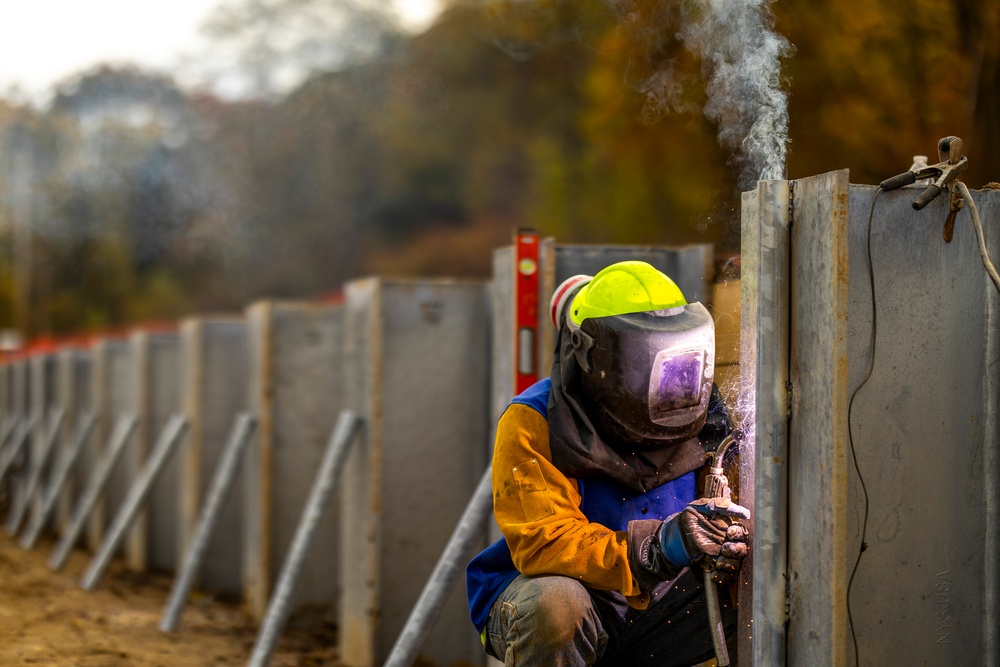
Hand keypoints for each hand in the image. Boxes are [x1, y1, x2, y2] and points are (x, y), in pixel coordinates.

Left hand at [627, 500, 749, 590]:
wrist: (671, 541)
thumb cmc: (687, 522)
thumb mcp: (699, 509)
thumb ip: (717, 506)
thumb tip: (739, 510)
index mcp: (728, 528)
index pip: (741, 532)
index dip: (738, 533)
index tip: (729, 533)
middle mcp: (729, 543)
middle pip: (742, 550)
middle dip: (735, 551)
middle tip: (724, 549)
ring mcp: (724, 558)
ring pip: (736, 565)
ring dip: (729, 565)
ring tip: (718, 563)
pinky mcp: (717, 570)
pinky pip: (727, 577)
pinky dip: (723, 577)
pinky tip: (714, 574)